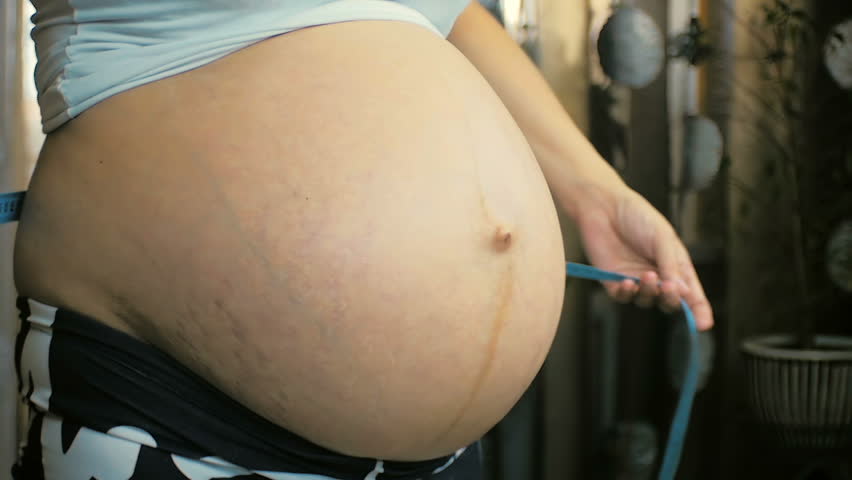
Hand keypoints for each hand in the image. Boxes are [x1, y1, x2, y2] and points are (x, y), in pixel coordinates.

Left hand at [570, 185, 713, 329]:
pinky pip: (623, 297)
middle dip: (672, 299)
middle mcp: (657, 275)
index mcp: (675, 264)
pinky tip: (627, 282)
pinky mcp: (613, 281)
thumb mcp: (661, 236)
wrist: (604, 207)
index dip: (699, 310)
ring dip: (650, 292)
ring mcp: (635, 280)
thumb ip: (671, 264)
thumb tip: (682, 291)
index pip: (691, 292)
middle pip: (669, 301)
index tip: (704, 325)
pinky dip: (628, 293)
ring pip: (647, 301)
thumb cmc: (636, 216)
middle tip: (669, 287)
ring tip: (647, 275)